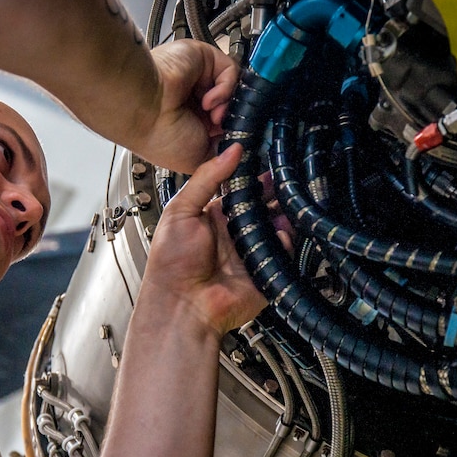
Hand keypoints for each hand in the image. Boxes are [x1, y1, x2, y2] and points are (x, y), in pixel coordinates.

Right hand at [131, 40, 238, 173]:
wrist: (142, 107)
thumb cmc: (156, 135)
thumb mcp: (198, 159)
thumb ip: (222, 153)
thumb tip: (241, 148)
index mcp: (192, 125)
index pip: (227, 124)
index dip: (237, 131)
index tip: (242, 141)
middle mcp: (196, 101)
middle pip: (236, 104)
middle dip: (236, 119)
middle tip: (226, 129)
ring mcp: (201, 80)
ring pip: (236, 88)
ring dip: (229, 105)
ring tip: (213, 116)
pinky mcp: (205, 59)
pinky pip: (231, 71)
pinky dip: (226, 88)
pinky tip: (208, 101)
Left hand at [142, 143, 267, 337]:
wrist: (180, 306)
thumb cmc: (170, 264)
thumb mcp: (180, 210)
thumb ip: (206, 178)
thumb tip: (230, 151)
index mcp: (213, 218)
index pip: (241, 192)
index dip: (254, 179)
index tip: (267, 164)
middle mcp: (233, 235)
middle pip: (263, 209)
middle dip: (275, 197)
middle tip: (285, 183)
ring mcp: (249, 254)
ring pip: (276, 230)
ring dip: (282, 218)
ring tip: (286, 206)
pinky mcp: (263, 274)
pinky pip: (282, 255)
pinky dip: (284, 244)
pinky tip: (279, 235)